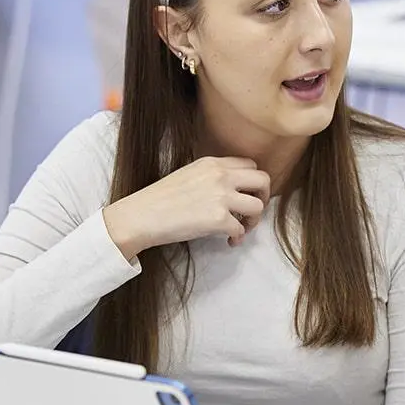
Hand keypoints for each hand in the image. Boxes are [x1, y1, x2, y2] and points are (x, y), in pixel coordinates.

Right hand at [102, 157, 271, 257]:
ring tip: (241, 228)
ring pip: (258, 206)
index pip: (250, 164)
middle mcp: (220, 176)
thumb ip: (212, 176)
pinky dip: (237, 237)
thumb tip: (232, 190)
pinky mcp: (218, 219)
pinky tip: (229, 241)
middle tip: (253, 211)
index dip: (253, 181)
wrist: (141, 216)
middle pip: (263, 180)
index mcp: (212, 163)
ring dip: (254, 220)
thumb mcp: (188, 175)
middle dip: (264, 197)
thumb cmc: (159, 199)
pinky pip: (241, 229)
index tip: (248, 194)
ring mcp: (221, 197)